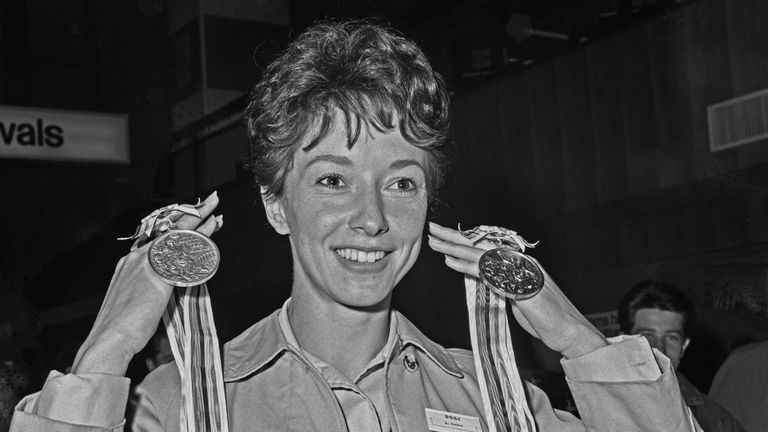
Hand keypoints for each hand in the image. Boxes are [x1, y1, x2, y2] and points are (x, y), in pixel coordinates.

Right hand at [72, 192, 222, 374]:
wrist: (109, 340)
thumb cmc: (122, 327)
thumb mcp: (135, 298)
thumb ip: (150, 285)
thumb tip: (165, 286)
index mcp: (129, 263)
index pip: (158, 236)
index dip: (177, 225)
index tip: (193, 217)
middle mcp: (136, 258)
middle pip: (168, 228)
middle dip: (191, 212)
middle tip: (211, 200)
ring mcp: (146, 264)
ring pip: (177, 236)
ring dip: (200, 222)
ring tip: (215, 210)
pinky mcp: (158, 275)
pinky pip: (182, 252)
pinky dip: (198, 240)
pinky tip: (211, 232)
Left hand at [427, 222, 606, 358]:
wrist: (570, 332)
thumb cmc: (545, 317)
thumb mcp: (518, 297)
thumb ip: (502, 284)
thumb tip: (483, 278)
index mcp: (520, 263)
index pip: (488, 247)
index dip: (466, 239)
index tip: (445, 234)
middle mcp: (520, 263)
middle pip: (482, 246)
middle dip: (455, 237)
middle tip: (433, 229)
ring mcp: (521, 274)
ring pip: (482, 256)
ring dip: (456, 249)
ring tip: (435, 243)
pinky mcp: (520, 289)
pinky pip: (489, 275)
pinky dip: (468, 268)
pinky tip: (451, 263)